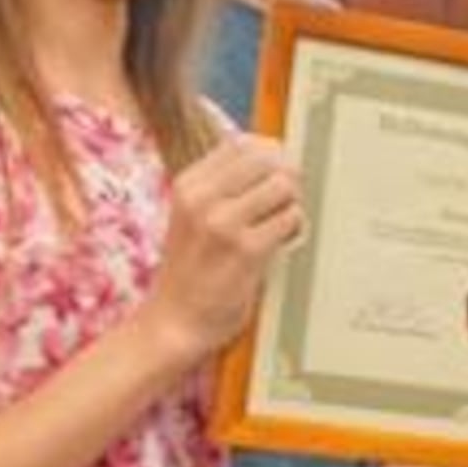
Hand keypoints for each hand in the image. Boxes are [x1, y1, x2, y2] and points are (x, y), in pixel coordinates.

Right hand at [138, 135, 302, 360]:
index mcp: (188, 184)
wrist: (173, 322)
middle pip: (268, 158)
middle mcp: (202, 198)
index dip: (269, 156)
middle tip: (281, 203)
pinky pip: (291, 219)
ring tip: (279, 225)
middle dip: (284, 178)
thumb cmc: (189, 271)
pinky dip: (294, 230)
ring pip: (284, 185)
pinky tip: (280, 243)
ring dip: (291, 205)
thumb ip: (223, 186)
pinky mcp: (247, 251)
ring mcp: (224, 223)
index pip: (243, 143)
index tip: (274, 175)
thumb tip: (274, 157)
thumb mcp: (192, 216)